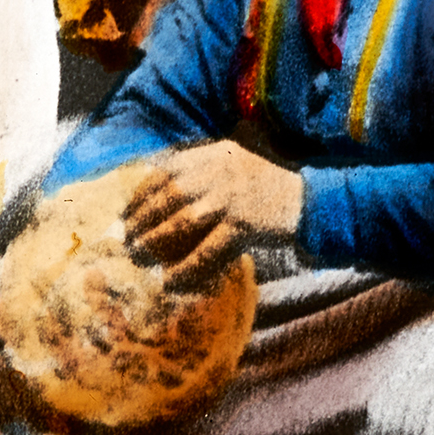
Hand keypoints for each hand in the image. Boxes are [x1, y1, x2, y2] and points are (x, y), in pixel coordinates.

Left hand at [124, 141, 304, 290]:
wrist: (307, 200)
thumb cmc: (264, 184)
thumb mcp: (231, 162)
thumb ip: (199, 169)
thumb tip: (155, 188)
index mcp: (213, 154)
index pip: (165, 170)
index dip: (141, 192)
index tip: (126, 211)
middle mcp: (218, 172)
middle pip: (168, 197)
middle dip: (142, 219)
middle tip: (126, 238)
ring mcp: (230, 199)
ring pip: (181, 222)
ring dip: (156, 241)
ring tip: (139, 255)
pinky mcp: (243, 226)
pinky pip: (207, 251)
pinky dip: (186, 267)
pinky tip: (171, 280)